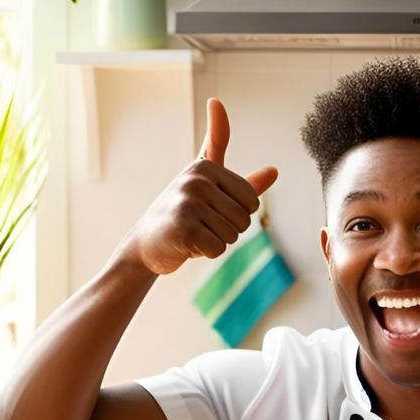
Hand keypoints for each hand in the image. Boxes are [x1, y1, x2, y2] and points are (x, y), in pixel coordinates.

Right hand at [119, 98, 277, 275]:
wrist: (144, 245)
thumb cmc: (184, 217)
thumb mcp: (214, 195)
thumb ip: (244, 185)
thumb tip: (275, 171)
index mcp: (205, 166)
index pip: (251, 198)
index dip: (239, 213)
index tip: (212, 206)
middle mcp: (196, 179)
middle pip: (244, 218)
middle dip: (228, 230)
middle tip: (201, 225)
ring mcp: (188, 201)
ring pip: (232, 235)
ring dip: (216, 242)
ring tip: (193, 233)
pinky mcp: (184, 227)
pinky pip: (218, 249)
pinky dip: (206, 253)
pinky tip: (186, 244)